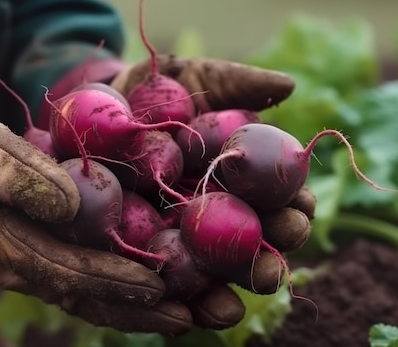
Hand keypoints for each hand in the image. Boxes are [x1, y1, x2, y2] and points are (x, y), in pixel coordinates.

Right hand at [0, 112, 242, 334]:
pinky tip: (164, 298)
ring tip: (196, 316)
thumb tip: (71, 205)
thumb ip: (22, 176)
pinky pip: (91, 286)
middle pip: (92, 298)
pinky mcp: (51, 262)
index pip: (70, 271)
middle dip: (146, 310)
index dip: (114, 281)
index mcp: (13, 246)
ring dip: (146, 311)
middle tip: (199, 316)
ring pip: (96, 299)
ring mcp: (41, 270)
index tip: (159, 286)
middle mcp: (29, 270)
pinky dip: (127, 297)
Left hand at [111, 55, 315, 290]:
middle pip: (246, 245)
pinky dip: (169, 305)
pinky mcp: (138, 256)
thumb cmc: (154, 89)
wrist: (97, 104)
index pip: (275, 198)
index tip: (300, 208)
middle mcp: (214, 215)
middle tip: (274, 267)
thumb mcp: (194, 78)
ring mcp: (177, 239)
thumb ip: (238, 85)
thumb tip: (289, 87)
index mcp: (238, 179)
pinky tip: (178, 319)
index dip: (292, 206)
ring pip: (206, 276)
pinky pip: (157, 287)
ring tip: (230, 308)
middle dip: (265, 260)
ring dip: (222, 297)